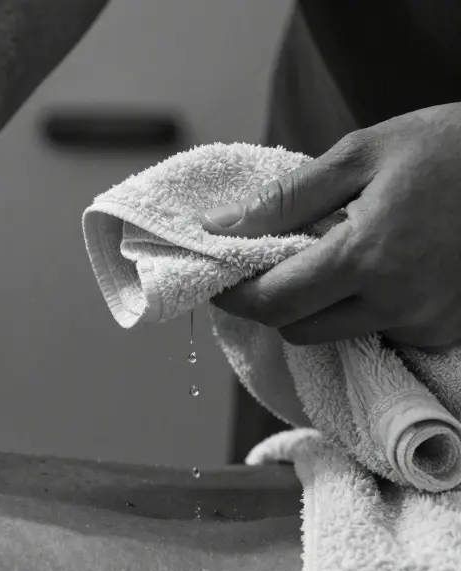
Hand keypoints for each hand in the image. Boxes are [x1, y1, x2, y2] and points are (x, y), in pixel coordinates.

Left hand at [201, 103, 460, 347]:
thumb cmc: (451, 147)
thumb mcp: (361, 154)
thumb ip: (285, 199)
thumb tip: (220, 227)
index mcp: (368, 256)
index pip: (274, 302)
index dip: (235, 296)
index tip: (219, 280)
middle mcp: (398, 302)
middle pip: (299, 330)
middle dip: (273, 303)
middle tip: (268, 265)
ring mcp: (429, 322)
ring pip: (339, 337)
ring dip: (317, 309)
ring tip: (328, 260)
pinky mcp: (449, 330)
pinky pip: (384, 334)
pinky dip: (364, 311)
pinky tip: (376, 271)